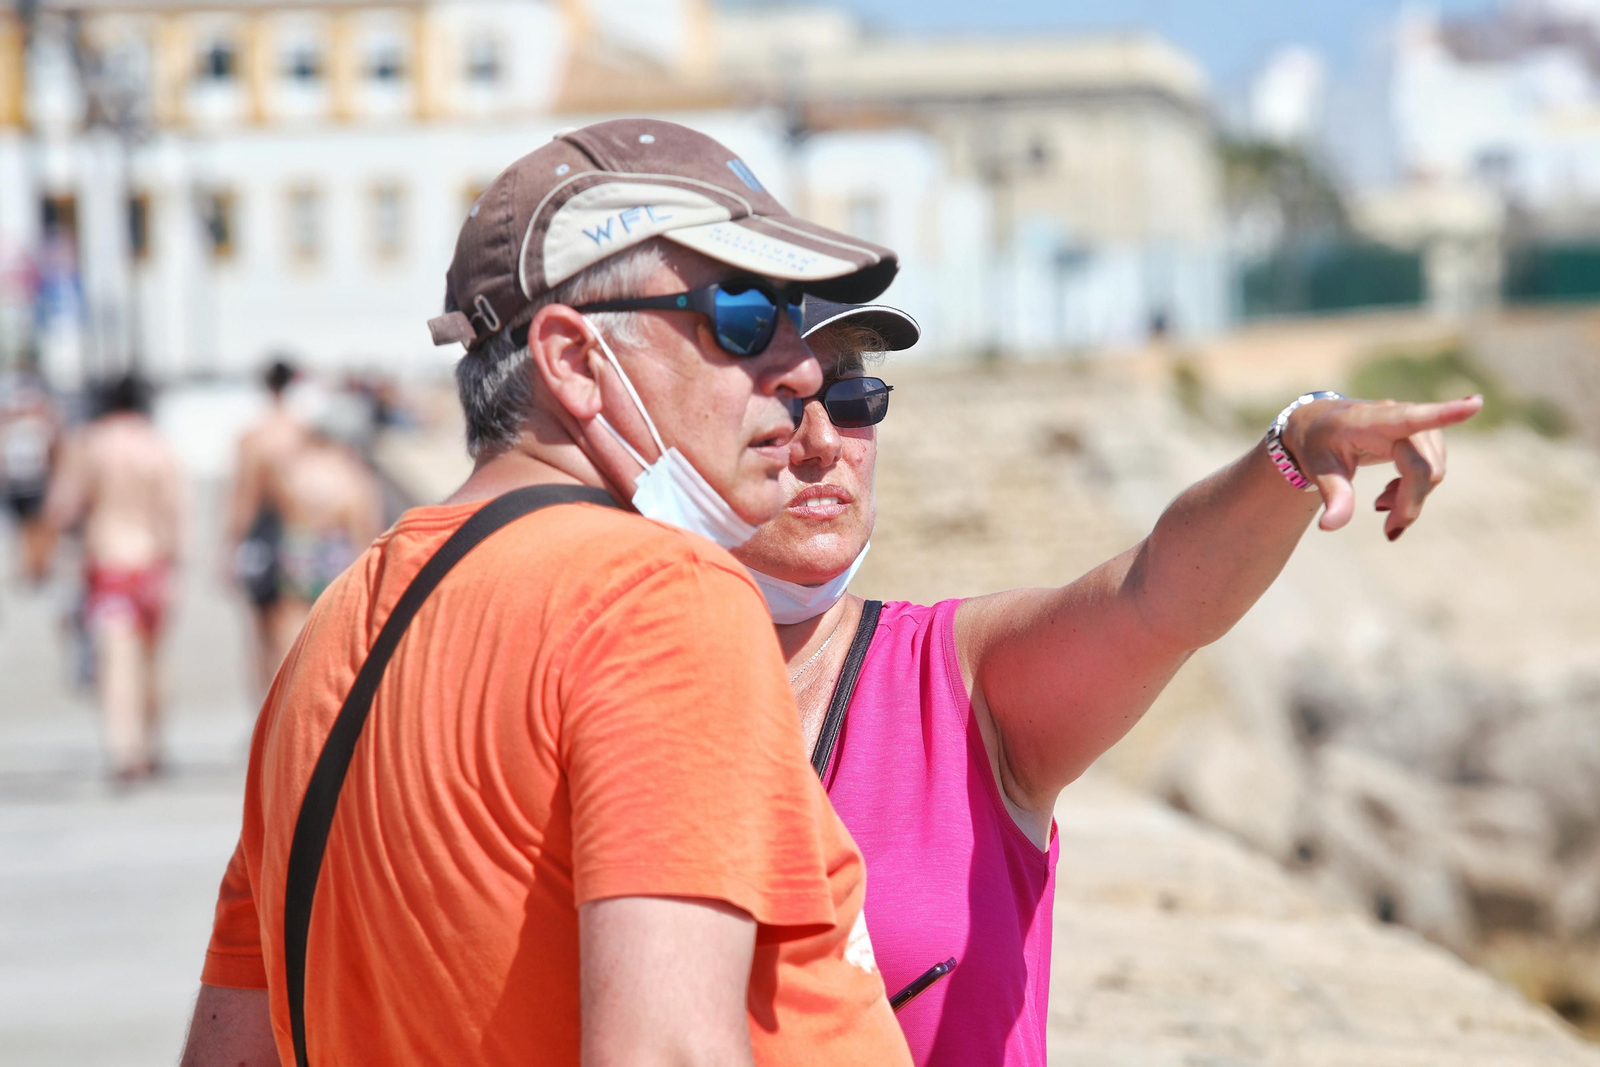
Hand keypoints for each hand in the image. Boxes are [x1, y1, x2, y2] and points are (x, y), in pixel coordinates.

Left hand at [1283, 395, 1483, 539]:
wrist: (1320, 425)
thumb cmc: (1318, 444)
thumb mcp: (1318, 469)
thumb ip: (1332, 495)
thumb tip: (1331, 526)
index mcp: (1370, 422)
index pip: (1410, 418)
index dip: (1444, 413)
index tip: (1475, 403)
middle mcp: (1398, 418)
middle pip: (1423, 468)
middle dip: (1410, 503)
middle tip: (1388, 530)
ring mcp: (1415, 425)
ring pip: (1433, 471)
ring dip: (1413, 496)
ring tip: (1380, 504)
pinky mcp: (1423, 434)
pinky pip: (1433, 468)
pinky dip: (1416, 488)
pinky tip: (1391, 495)